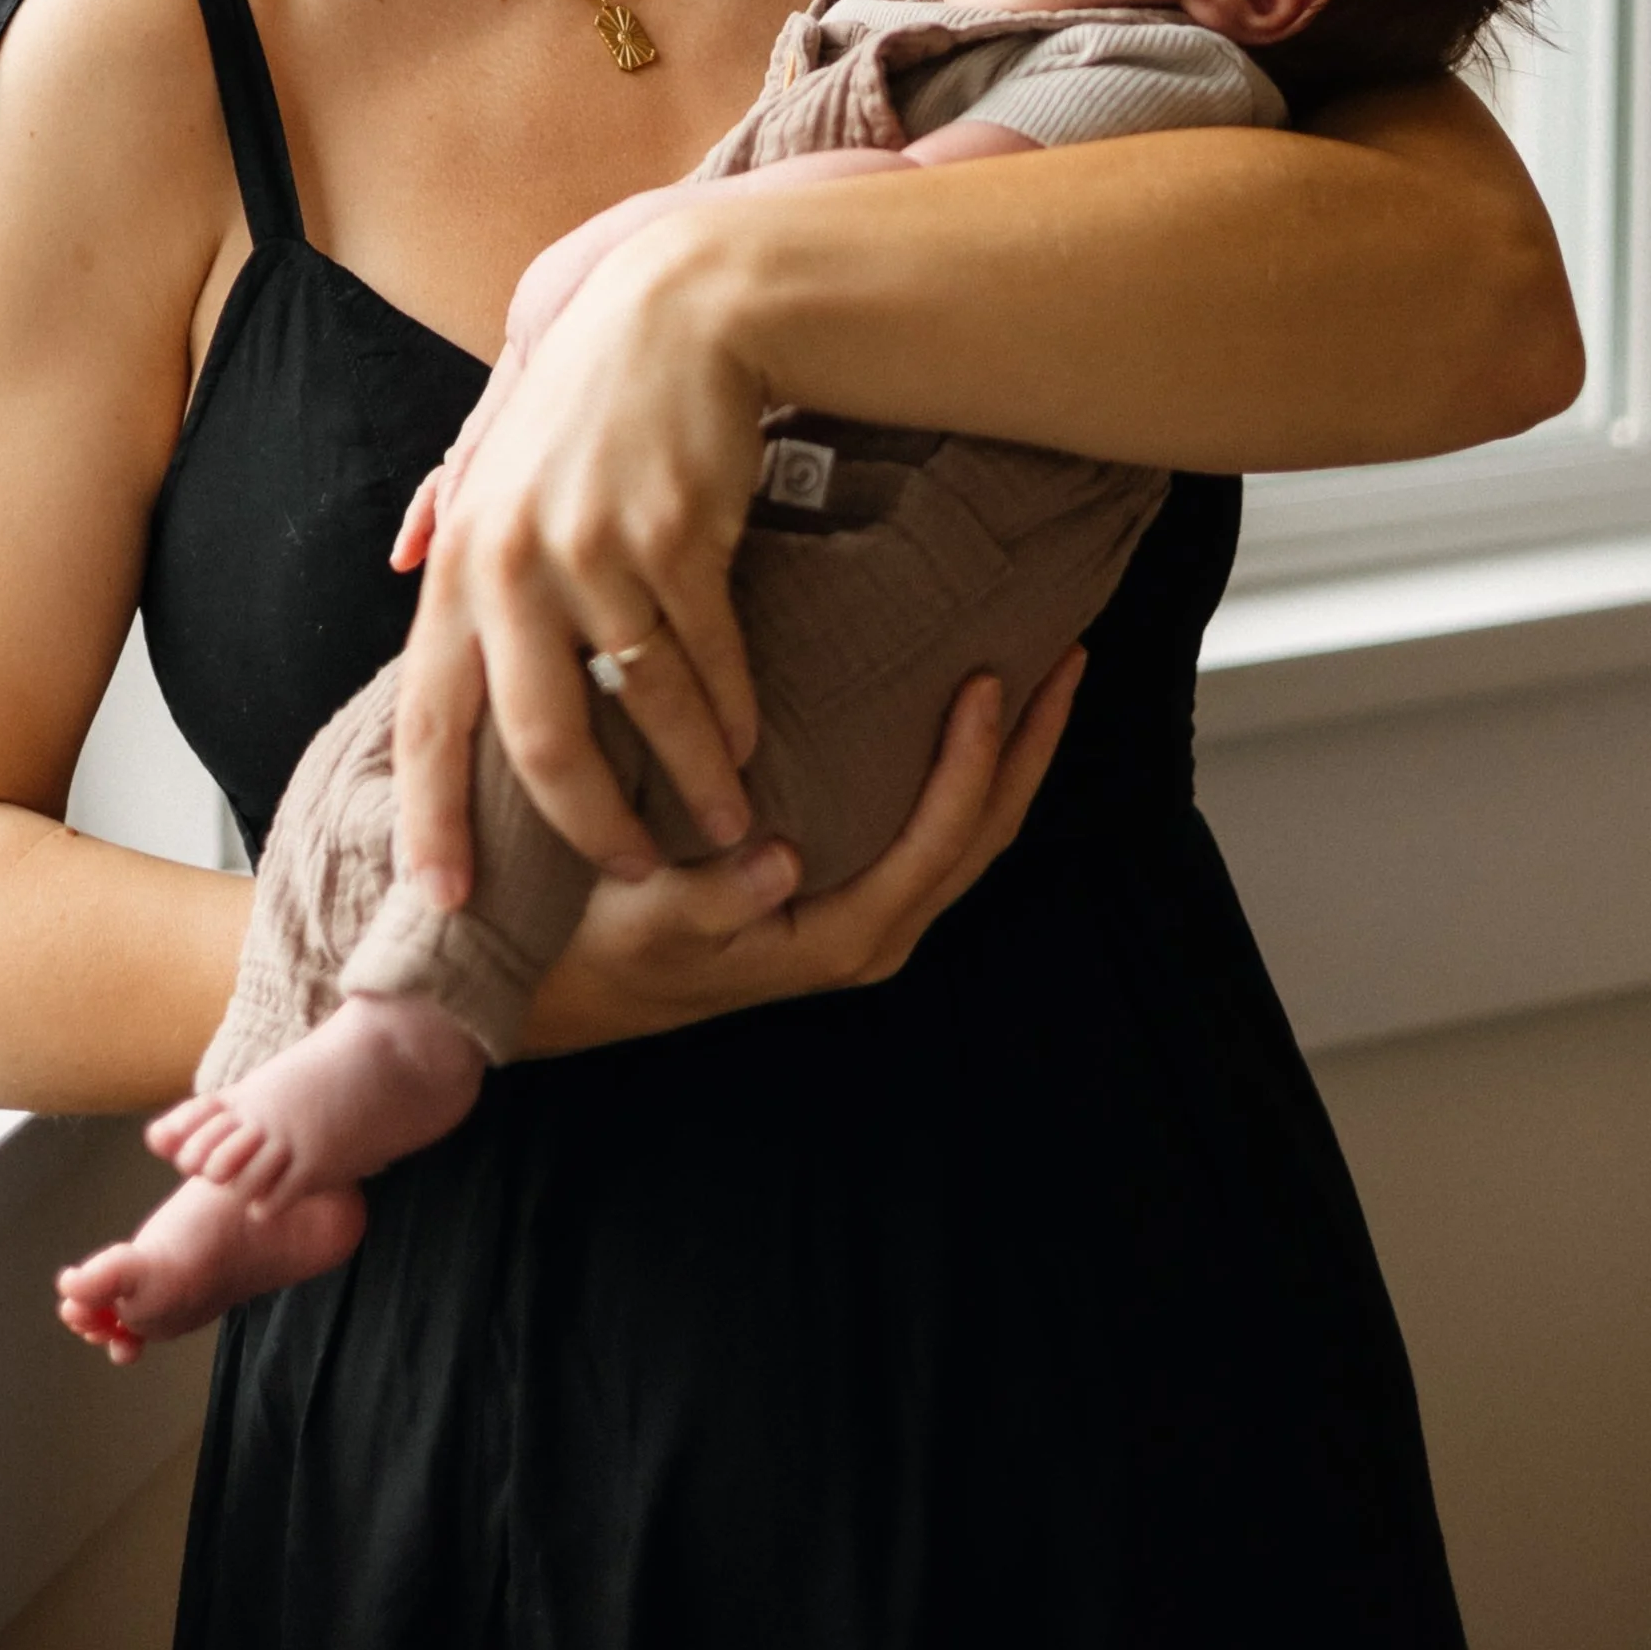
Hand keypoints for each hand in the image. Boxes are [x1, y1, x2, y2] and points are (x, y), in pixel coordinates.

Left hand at [395, 214, 771, 900]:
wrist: (683, 307)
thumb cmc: (592, 379)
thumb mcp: (498, 436)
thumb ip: (451, 502)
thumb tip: (399, 554)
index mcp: (460, 555)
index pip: (430, 717)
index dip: (437, 817)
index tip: (448, 898)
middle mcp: (512, 562)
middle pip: (541, 742)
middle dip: (589, 827)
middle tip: (632, 873)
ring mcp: (595, 552)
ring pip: (642, 712)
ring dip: (690, 781)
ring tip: (722, 826)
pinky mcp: (675, 540)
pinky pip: (710, 660)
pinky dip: (735, 716)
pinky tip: (752, 746)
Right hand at [517, 653, 1082, 1051]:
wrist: (583, 991)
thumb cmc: (614, 946)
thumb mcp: (657, 921)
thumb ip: (721, 897)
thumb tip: (782, 858)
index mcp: (843, 937)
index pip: (938, 842)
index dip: (973, 762)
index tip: (988, 680)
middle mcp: (876, 932)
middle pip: (983, 836)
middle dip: (1032, 749)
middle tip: (1068, 658)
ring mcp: (871, 917)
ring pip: (970, 834)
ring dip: (1013, 757)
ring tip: (1044, 672)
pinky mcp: (854, 895)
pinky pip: (937, 831)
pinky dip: (969, 772)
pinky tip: (970, 717)